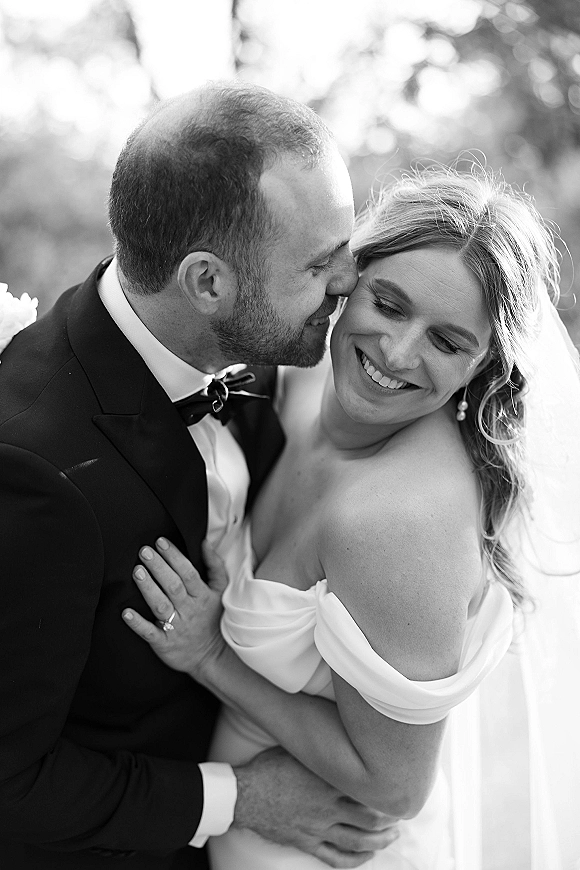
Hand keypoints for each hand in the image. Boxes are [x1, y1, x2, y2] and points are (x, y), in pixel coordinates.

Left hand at [122, 538, 228, 676]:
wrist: (212, 657)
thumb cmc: (212, 619)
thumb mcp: (220, 591)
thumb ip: (214, 566)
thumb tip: (205, 542)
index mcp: (202, 596)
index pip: (188, 573)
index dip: (174, 557)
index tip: (160, 542)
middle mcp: (189, 610)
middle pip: (173, 586)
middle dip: (158, 567)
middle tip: (144, 551)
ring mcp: (176, 627)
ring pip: (161, 606)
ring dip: (148, 589)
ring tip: (137, 572)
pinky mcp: (165, 643)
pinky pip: (150, 633)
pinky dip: (138, 623)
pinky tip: (125, 613)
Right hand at [234, 747, 399, 867]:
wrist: (245, 795)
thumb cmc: (270, 767)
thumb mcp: (298, 750)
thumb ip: (322, 750)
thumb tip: (341, 733)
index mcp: (327, 782)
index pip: (366, 790)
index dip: (386, 792)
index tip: (398, 786)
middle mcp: (327, 807)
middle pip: (369, 819)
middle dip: (389, 820)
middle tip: (400, 814)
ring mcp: (318, 828)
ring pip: (357, 842)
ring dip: (379, 841)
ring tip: (392, 837)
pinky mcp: (307, 843)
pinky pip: (335, 858)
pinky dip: (354, 861)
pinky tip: (366, 857)